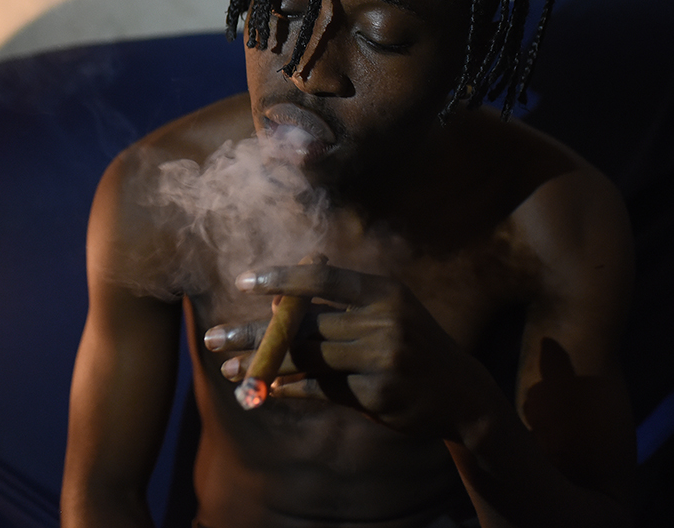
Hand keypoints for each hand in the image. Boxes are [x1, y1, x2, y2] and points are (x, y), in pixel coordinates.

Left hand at [204, 259, 490, 438]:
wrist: (461, 393)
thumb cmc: (411, 344)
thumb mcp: (383, 314)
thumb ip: (334, 307)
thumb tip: (274, 302)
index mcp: (384, 292)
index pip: (323, 279)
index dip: (281, 278)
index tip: (243, 282)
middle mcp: (385, 321)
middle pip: (303, 325)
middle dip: (252, 333)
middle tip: (212, 338)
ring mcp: (382, 359)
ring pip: (306, 359)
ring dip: (261, 366)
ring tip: (229, 370)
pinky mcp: (377, 395)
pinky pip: (320, 390)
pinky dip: (288, 390)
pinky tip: (262, 390)